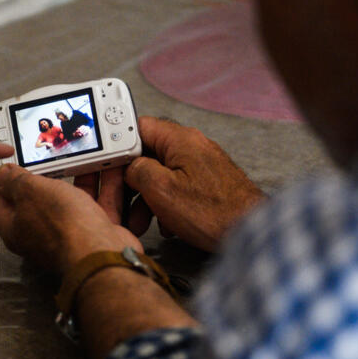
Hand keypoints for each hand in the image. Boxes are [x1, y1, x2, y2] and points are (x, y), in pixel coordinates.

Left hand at [0, 165, 140, 273]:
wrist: (102, 253)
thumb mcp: (30, 192)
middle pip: (34, 200)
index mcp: (13, 228)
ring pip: (69, 200)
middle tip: (41, 155)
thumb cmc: (62, 226)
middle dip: (40, 175)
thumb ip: (14, 180)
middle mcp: (38, 235)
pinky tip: (107, 169)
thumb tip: (2, 174)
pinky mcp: (92, 234)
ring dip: (75, 177)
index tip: (2, 162)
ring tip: (77, 156)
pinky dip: (103, 186)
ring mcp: (67, 234)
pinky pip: (97, 204)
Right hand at [124, 117, 264, 250]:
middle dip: (129, 182)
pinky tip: (164, 224)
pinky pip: (175, 189)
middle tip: (119, 202)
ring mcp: (200, 166)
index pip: (138, 127)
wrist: (250, 231)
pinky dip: (164, 205)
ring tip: (138, 221)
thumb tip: (128, 168)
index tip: (107, 164)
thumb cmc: (214, 212)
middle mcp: (191, 148)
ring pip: (160, 176)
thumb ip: (137, 170)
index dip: (118, 146)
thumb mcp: (161, 189)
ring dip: (144, 199)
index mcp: (180, 140)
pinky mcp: (206, 185)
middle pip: (147, 155)